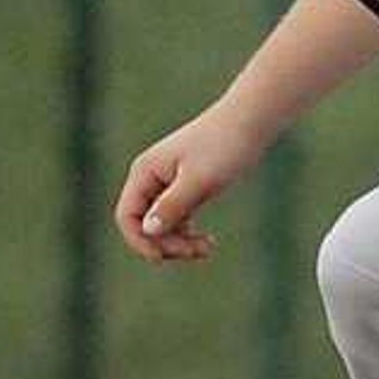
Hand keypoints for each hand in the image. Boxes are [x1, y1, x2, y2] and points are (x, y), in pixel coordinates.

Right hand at [117, 109, 266, 261]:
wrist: (251, 121)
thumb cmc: (225, 146)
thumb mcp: (199, 181)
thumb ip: (172, 206)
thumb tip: (147, 231)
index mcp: (145, 172)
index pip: (126, 217)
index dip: (140, 241)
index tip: (166, 257)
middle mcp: (150, 178)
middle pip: (142, 225)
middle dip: (166, 244)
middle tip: (198, 252)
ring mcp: (166, 184)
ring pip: (161, 226)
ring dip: (179, 243)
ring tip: (208, 247)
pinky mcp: (184, 187)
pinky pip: (176, 219)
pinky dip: (188, 233)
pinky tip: (207, 240)